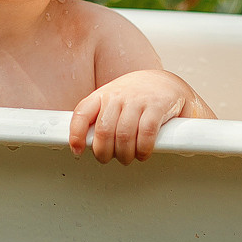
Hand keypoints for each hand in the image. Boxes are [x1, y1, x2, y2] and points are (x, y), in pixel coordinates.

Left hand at [68, 70, 209, 164]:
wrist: (165, 82)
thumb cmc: (136, 97)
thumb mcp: (112, 101)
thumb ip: (99, 118)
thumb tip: (84, 143)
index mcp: (102, 95)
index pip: (82, 113)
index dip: (77, 134)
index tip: (77, 151)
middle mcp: (118, 96)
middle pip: (104, 131)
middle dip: (104, 152)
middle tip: (108, 158)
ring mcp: (137, 100)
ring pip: (124, 135)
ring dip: (124, 154)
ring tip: (127, 158)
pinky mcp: (156, 107)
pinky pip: (146, 133)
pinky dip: (143, 149)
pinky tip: (143, 153)